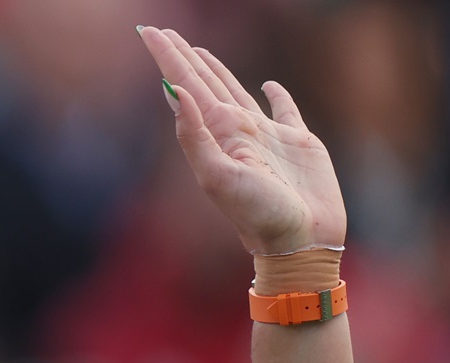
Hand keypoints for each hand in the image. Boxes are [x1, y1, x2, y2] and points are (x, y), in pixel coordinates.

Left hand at [138, 26, 345, 254]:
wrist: (300, 243)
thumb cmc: (259, 216)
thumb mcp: (218, 177)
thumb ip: (195, 135)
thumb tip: (175, 91)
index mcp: (216, 135)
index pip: (185, 87)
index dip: (167, 58)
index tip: (148, 32)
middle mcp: (236, 132)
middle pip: (203, 84)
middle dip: (182, 58)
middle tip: (162, 32)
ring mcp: (266, 136)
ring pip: (235, 91)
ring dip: (216, 71)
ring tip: (199, 51)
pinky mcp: (298, 142)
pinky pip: (285, 109)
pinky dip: (276, 94)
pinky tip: (268, 84)